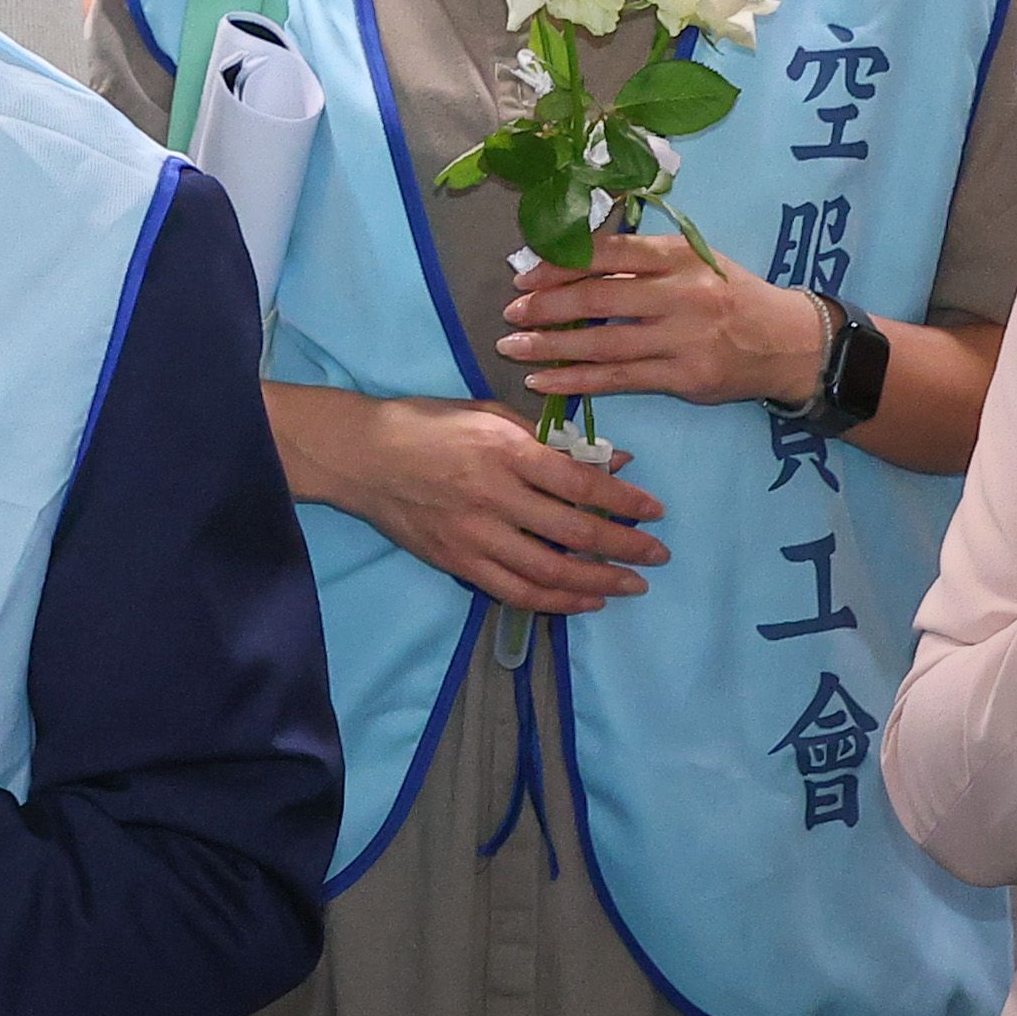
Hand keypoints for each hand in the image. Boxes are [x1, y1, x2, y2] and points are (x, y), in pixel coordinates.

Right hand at [331, 395, 669, 616]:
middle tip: (657, 555)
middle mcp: (492, 495)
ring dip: (599, 582)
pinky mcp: (456, 561)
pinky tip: (584, 600)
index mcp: (503, 450)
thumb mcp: (487, 414)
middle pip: (575, 532)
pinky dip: (556, 601)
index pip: (580, 481)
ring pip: (550, 572)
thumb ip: (549, 438)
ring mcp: (473, 534)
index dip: (625, 500)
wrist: (359, 455)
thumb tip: (613, 458)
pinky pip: (515, 592)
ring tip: (630, 585)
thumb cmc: (426, 424)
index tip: (656, 511)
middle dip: (625, 546)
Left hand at [502, 232, 827, 411]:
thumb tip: (565, 256)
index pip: (608, 254)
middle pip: (599, 300)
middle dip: (546, 307)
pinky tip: (542, 380)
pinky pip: (619, 381)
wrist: (790, 343)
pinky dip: (576, 381)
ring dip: (550, 347)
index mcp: (679, 257)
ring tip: (512, 347)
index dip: (559, 263)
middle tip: (509, 313)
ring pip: (604, 345)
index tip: (523, 274)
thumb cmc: (728, 295)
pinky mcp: (685, 378)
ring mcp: (684, 340)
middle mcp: (682, 295)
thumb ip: (638, 258)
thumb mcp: (693, 260)